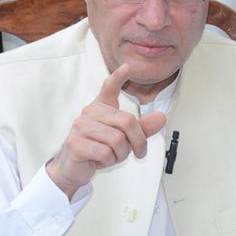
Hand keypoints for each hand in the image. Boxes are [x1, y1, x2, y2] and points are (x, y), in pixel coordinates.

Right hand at [45, 64, 166, 198]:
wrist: (73, 168)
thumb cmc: (98, 149)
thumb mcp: (124, 139)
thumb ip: (142, 128)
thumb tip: (162, 117)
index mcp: (101, 108)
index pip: (109, 88)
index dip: (118, 77)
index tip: (128, 67)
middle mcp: (89, 113)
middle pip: (127, 122)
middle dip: (138, 142)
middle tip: (138, 153)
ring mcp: (80, 127)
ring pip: (117, 140)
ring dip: (121, 154)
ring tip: (112, 156)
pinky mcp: (75, 143)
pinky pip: (105, 152)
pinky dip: (109, 161)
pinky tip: (100, 161)